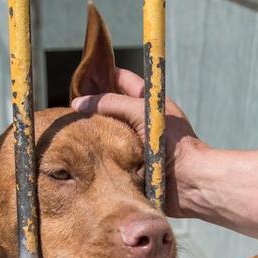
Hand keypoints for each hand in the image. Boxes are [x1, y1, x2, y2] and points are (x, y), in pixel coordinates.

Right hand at [71, 68, 205, 216]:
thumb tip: (78, 103)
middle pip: (111, 106)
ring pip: (107, 132)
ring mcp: (136, 143)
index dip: (103, 75)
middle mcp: (142, 121)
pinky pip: (108, 156)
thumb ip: (111, 103)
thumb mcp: (141, 113)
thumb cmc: (173, 143)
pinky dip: (95, 154)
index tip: (79, 78)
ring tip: (68, 130)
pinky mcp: (131, 165)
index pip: (122, 80)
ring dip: (91, 132)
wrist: (190, 182)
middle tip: (67, 108)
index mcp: (149, 102)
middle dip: (92, 106)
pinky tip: (78, 154)